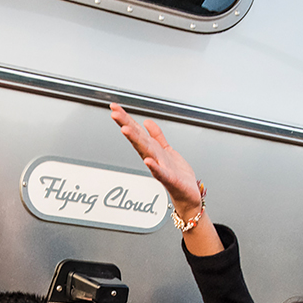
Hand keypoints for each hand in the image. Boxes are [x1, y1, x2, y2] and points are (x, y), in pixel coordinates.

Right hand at [108, 105, 220, 253]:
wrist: (187, 194)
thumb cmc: (178, 174)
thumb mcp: (167, 150)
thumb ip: (157, 136)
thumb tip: (147, 122)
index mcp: (153, 150)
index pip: (137, 131)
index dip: (126, 119)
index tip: (115, 108)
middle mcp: (153, 157)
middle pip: (137, 138)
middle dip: (126, 125)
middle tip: (114, 114)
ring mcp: (160, 167)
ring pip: (146, 151)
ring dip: (136, 141)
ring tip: (126, 130)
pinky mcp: (169, 178)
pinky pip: (160, 172)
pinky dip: (154, 167)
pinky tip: (148, 161)